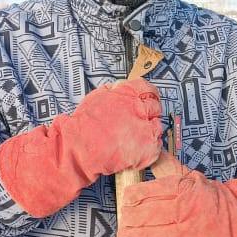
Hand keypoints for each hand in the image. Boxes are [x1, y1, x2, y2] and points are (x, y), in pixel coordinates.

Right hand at [0, 78, 161, 217]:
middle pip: (156, 107)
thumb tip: (123, 87)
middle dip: (149, 112)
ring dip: (149, 130)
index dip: (148, 94)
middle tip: (140, 120)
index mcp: (128, 94)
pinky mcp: (147, 149)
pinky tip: (137, 148)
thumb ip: (115, 90)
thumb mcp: (97, 96)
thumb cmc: (84, 124)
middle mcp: (139, 109)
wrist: (79, 149)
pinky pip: (157, 145)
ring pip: (157, 126)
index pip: (148, 88)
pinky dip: (149, 147)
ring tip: (136, 136)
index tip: (148, 99)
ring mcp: (145, 129)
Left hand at [117, 151, 236, 236]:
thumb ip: (168, 166)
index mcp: (185, 188)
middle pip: (143, 214)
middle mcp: (185, 210)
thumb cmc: (212, 201)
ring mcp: (184, 235)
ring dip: (129, 235)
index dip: (130, 197)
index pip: (147, 191)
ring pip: (144, 235)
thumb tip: (148, 151)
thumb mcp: (193, 177)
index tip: (127, 200)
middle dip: (128, 217)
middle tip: (124, 219)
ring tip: (124, 234)